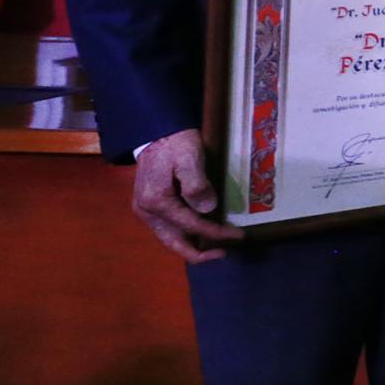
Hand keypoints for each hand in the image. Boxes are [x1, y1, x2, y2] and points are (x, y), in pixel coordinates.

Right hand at [131, 130, 241, 262]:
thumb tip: (207, 210)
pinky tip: (201, 231)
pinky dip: (184, 234)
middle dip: (199, 252)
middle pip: (173, 243)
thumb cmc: (175, 143)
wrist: (157, 132)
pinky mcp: (149, 206)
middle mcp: (146, 211)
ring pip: (169, 238)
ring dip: (192, 244)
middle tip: (224, 252)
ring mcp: (145, 210)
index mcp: (156, 201)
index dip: (216, 233)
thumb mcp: (189, 158)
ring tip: (216, 245)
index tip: (238, 236)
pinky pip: (168, 228)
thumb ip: (197, 185)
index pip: (191, 225)